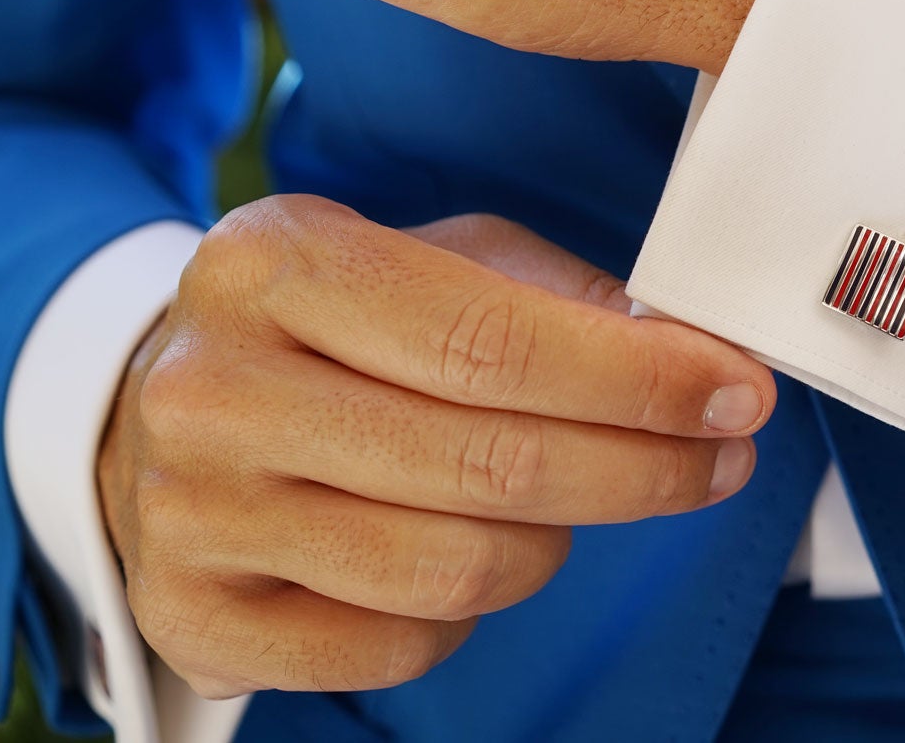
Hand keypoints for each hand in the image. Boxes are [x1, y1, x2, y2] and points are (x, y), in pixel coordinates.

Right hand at [96, 197, 776, 696]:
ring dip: (556, 541)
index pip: (489, 339)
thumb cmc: (341, 325)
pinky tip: (472, 550)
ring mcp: (192, 510)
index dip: (636, 379)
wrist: (168, 410)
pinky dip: (465, 611)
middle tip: (722, 458)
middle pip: (488, 463)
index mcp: (273, 260)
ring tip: (578, 498)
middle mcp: (214, 386)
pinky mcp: (194, 616)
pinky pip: (396, 645)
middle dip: (642, 467)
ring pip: (455, 567)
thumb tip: (696, 358)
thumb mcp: (439, 258)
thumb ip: (560, 298)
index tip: (736, 392)